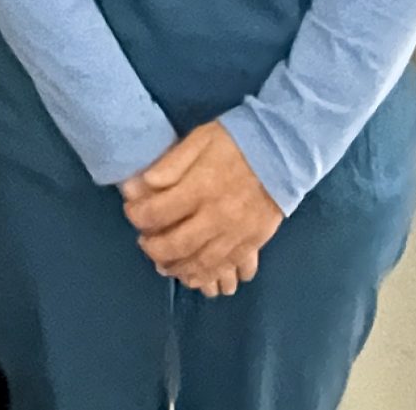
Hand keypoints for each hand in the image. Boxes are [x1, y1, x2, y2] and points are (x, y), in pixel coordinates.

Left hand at [121, 122, 283, 295]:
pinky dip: (204, 275)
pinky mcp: (252, 243)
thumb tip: (142, 185)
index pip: (158, 212)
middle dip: (153, 248)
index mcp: (201, 187)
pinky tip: (191, 275)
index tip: (132, 212)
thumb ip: (170, 164)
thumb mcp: (199, 140)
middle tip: (144, 242)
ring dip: (175, 267)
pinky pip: (224, 267)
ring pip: (199, 263)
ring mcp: (236, 233)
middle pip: (176, 245)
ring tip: (162, 263)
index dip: (138, 216)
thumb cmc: (236, 142)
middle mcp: (217, 215)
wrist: (284, 152)